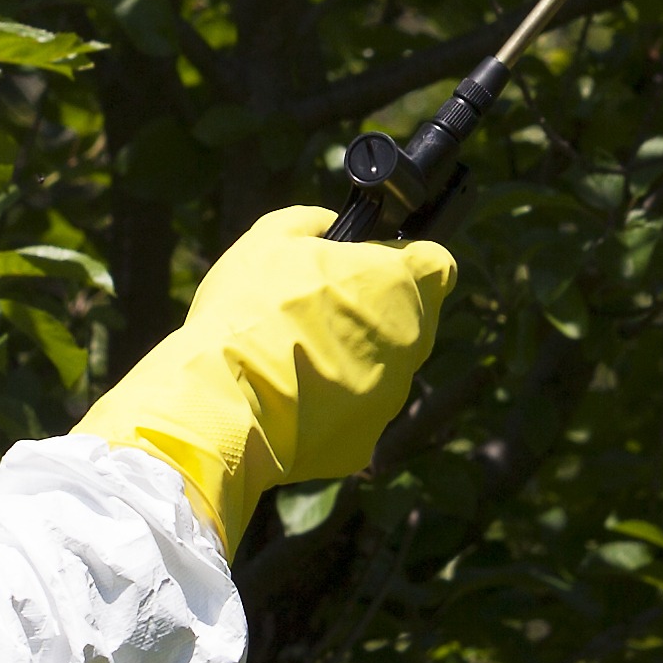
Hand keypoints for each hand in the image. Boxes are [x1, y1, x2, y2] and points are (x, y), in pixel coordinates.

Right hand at [76, 207, 464, 546]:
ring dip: (351, 360)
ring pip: (382, 370)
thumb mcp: (272, 237)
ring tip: (293, 359)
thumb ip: (314, 222)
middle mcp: (411, 341)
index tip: (368, 267)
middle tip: (316, 312)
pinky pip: (354, 415)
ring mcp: (392, 396)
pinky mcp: (365, 440)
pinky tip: (288, 399)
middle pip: (409, 320)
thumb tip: (331, 226)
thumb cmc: (252, 307)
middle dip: (372, 313)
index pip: (436, 263)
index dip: (405, 262)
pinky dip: (330, 407)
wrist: (226, 395)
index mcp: (399, 283)